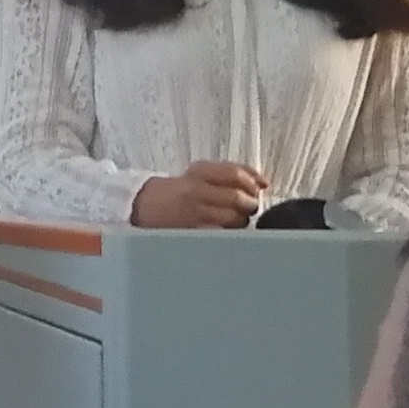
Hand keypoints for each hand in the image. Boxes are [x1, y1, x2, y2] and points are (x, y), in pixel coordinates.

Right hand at [132, 161, 266, 230]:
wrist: (143, 205)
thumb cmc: (180, 191)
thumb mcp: (200, 173)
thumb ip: (231, 174)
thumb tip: (264, 183)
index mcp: (200, 172)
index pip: (235, 174)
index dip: (252, 183)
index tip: (257, 190)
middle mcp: (196, 190)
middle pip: (237, 198)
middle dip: (249, 205)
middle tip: (246, 208)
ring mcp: (193, 213)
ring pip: (233, 219)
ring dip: (240, 222)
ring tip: (233, 221)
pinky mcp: (192, 233)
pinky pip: (222, 235)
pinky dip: (229, 235)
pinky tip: (224, 233)